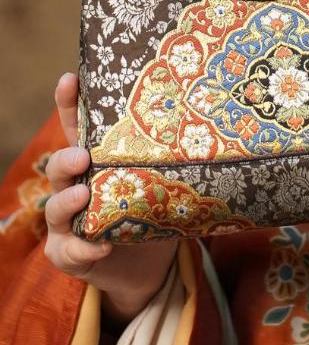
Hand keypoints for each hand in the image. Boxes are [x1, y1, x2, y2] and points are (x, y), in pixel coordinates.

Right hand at [43, 73, 177, 326]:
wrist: (147, 265)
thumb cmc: (153, 209)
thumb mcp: (162, 177)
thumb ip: (174, 153)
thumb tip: (216, 114)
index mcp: (96, 160)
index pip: (77, 126)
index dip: (69, 102)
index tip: (70, 79)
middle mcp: (75, 185)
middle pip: (60, 164)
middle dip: (67, 158)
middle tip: (84, 155)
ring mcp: (67, 221)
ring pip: (55, 207)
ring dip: (69, 201)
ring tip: (84, 195)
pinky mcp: (69, 252)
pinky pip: (69, 250)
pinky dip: (83, 248)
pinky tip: (100, 247)